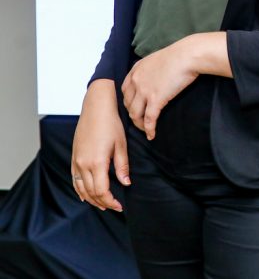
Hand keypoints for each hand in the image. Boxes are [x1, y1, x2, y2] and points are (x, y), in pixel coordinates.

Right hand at [72, 80, 129, 211]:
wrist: (95, 109)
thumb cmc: (111, 124)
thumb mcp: (121, 145)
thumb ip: (122, 166)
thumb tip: (126, 183)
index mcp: (96, 162)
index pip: (101, 190)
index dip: (110, 201)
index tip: (119, 206)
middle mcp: (83, 164)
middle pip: (90, 192)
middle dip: (102, 202)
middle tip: (114, 207)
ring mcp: (76, 161)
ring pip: (80, 188)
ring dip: (91, 199)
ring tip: (102, 204)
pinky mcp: (74, 157)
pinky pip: (74, 179)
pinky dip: (79, 190)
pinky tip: (85, 196)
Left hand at [122, 36, 201, 139]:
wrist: (187, 56)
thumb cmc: (179, 54)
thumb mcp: (157, 58)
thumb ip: (151, 68)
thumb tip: (155, 75)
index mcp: (136, 70)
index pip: (125, 90)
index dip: (129, 101)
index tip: (135, 107)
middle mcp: (136, 81)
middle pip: (128, 104)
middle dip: (133, 114)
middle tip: (140, 120)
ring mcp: (144, 91)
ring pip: (135, 114)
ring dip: (139, 124)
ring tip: (146, 129)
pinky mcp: (156, 100)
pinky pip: (149, 119)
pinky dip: (149, 129)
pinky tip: (152, 135)